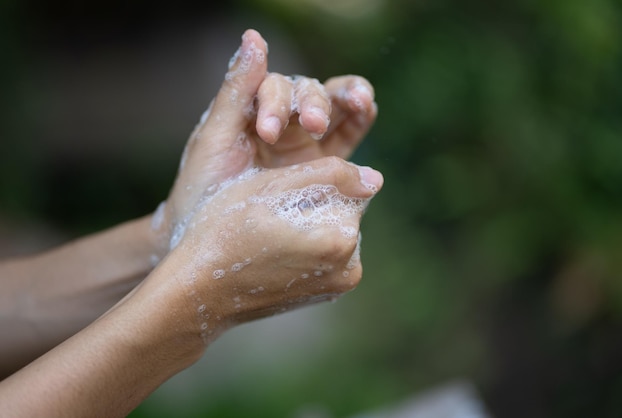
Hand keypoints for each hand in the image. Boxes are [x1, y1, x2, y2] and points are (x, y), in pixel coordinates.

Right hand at [148, 155, 382, 344]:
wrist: (198, 292)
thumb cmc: (226, 232)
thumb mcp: (273, 186)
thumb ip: (330, 174)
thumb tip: (375, 178)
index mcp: (341, 241)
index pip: (346, 189)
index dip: (310, 183)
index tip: (276, 197)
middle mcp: (349, 270)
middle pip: (342, 212)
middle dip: (313, 205)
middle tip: (268, 216)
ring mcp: (337, 288)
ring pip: (332, 231)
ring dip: (309, 224)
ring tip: (268, 235)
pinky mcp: (324, 296)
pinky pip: (324, 255)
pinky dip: (306, 246)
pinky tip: (273, 252)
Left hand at [153, 29, 377, 254]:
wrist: (212, 239)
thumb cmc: (205, 187)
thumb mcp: (215, 138)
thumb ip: (236, 90)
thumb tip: (254, 37)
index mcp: (252, 109)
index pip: (272, 88)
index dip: (276, 102)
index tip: (268, 133)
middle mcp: (281, 118)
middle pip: (307, 92)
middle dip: (313, 103)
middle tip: (313, 124)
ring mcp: (305, 139)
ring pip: (333, 104)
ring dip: (348, 97)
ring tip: (360, 100)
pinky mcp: (325, 162)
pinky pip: (349, 133)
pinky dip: (360, 118)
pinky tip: (367, 111)